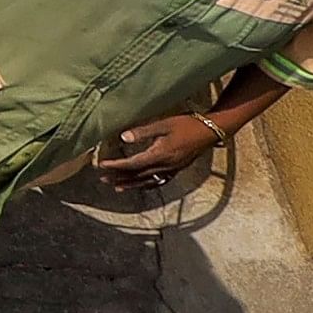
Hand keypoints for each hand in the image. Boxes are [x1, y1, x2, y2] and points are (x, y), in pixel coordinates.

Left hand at [97, 111, 220, 185]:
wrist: (210, 131)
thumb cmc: (187, 124)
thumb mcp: (163, 124)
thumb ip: (143, 132)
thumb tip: (123, 138)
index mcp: (160, 155)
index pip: (133, 164)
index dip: (116, 166)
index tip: (102, 166)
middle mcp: (165, 166)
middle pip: (138, 175)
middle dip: (119, 177)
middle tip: (103, 179)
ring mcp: (172, 170)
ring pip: (147, 181)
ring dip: (131, 184)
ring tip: (117, 187)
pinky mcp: (176, 169)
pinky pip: (158, 181)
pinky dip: (146, 185)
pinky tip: (140, 186)